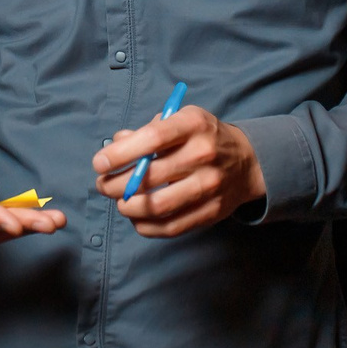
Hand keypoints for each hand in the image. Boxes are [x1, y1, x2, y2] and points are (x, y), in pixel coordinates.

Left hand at [94, 106, 264, 237]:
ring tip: (119, 202)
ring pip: (158, 206)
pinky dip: (146, 226)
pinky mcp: (212, 212)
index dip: (120, 154)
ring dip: (128, 208)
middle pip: (150, 176)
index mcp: (193, 125)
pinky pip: (171, 227)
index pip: (151, 138)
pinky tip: (137, 217)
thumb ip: (146, 131)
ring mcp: (210, 186)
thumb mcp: (179, 120)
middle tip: (102, 185)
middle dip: (115, 184)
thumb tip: (114, 146)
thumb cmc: (202, 138)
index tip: (99, 163)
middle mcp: (204, 154)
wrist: (247, 162)